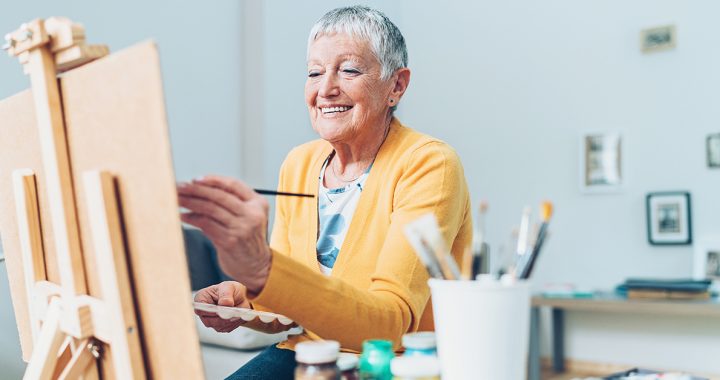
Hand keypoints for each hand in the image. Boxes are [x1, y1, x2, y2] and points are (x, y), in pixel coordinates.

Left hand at [178, 176, 270, 293]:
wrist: (256, 266)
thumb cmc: (246, 239)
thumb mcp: (247, 217)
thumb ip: (230, 203)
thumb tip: (197, 189)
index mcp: (258, 203)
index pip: (233, 185)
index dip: (213, 180)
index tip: (194, 180)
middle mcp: (252, 214)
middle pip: (219, 195)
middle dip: (196, 190)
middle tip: (179, 187)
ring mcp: (242, 227)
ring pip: (210, 208)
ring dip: (190, 202)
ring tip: (177, 199)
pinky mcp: (230, 240)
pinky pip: (206, 224)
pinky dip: (192, 218)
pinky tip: (183, 216)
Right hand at [194, 281, 250, 332]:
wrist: (239, 297)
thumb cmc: (231, 290)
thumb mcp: (229, 287)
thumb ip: (226, 294)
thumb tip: (224, 303)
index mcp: (201, 298)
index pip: (200, 309)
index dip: (210, 311)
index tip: (221, 310)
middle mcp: (203, 312)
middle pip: (209, 321)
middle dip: (223, 318)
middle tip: (234, 312)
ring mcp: (210, 321)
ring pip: (219, 326)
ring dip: (230, 320)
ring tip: (238, 312)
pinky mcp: (219, 327)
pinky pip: (227, 328)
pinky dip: (234, 323)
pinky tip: (238, 316)